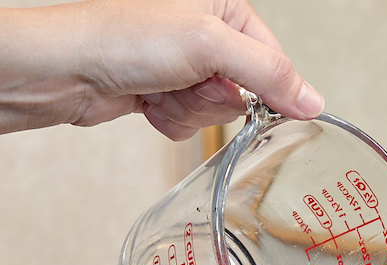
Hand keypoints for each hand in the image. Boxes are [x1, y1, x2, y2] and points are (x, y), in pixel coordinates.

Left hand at [0, 0, 323, 138]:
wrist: (64, 68)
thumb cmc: (121, 39)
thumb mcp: (209, 45)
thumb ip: (269, 72)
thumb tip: (312, 100)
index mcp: (224, 6)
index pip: (274, 60)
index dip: (264, 86)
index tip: (238, 90)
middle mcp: (205, 32)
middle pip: (247, 90)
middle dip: (216, 97)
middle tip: (186, 81)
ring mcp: (185, 64)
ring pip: (219, 111)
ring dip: (191, 110)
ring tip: (162, 88)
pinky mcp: (165, 90)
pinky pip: (192, 122)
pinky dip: (172, 119)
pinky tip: (148, 100)